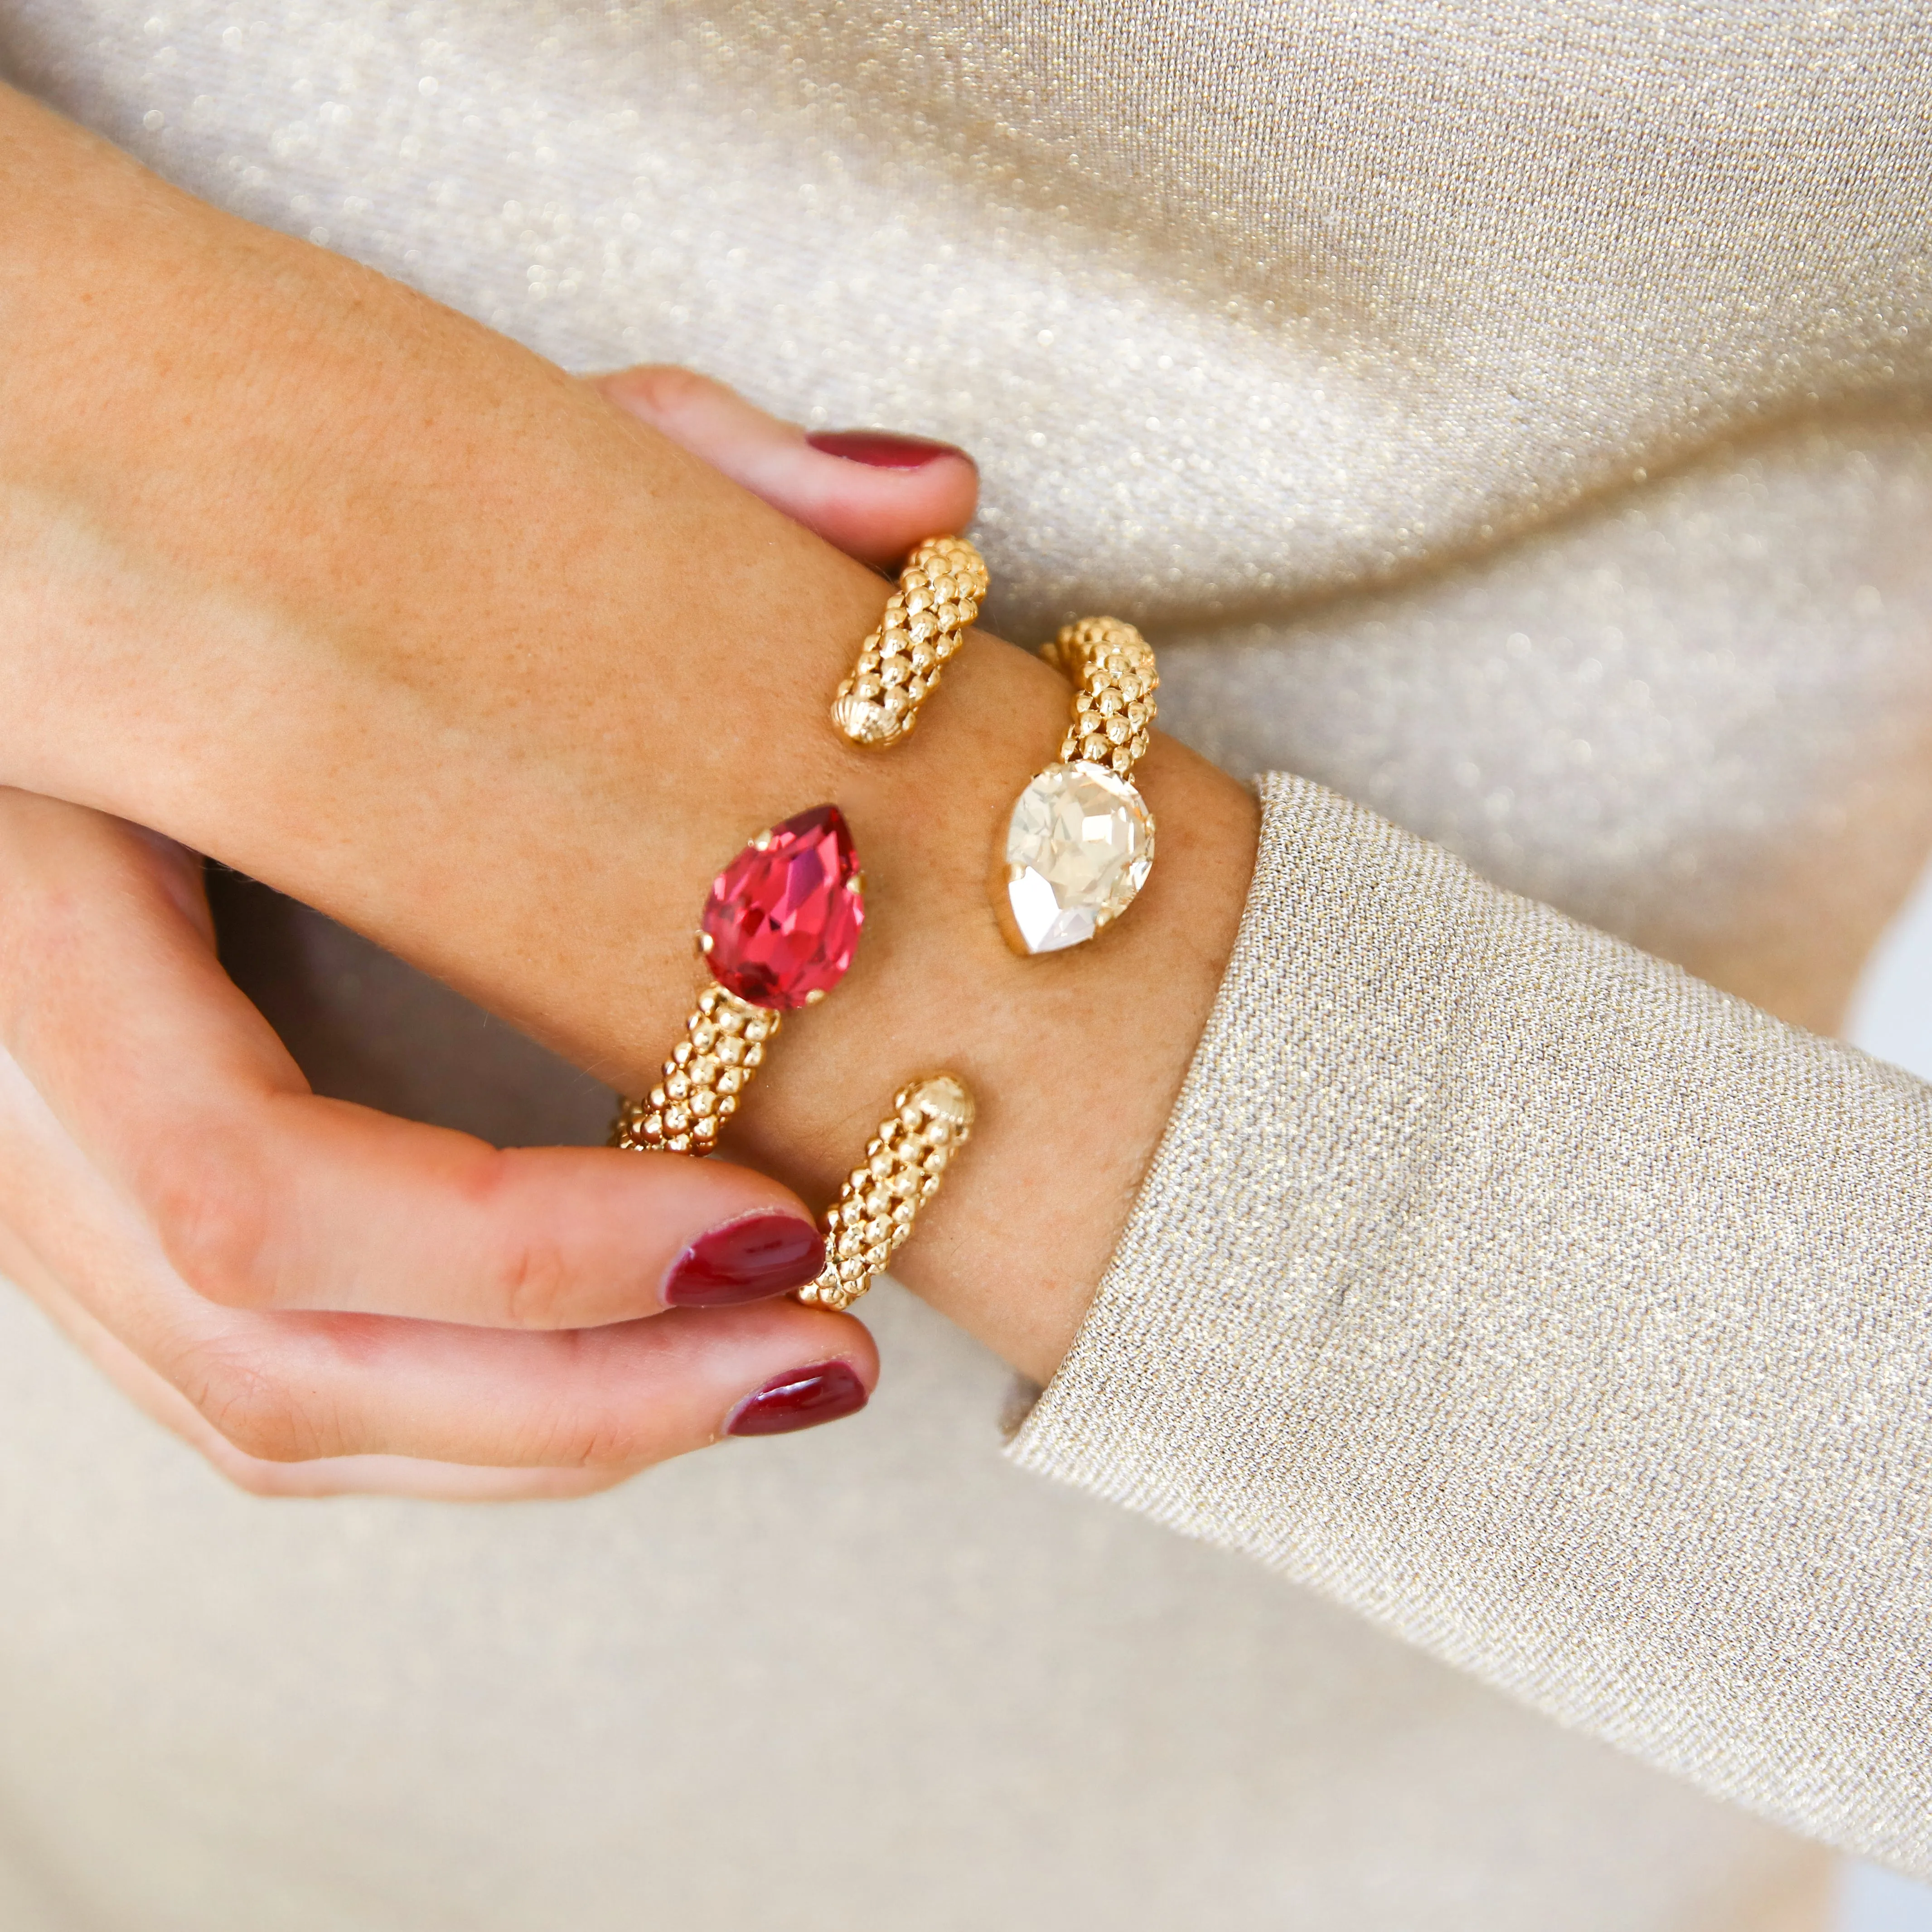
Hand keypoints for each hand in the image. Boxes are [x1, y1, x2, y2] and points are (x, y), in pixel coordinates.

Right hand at [0, 87, 1258, 1451]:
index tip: (772, 1217)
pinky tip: (633, 1375)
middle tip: (822, 1359)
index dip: (522, 1249)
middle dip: (574, 1403)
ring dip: (540, 1443)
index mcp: (36, 887)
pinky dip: (461, 1420)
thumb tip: (936, 490)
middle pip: (263, 1362)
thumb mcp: (415, 453)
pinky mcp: (75, 1211)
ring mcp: (18, 1169)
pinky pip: (250, 1394)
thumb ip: (671, 457)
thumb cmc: (216, 499)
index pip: (249, 1176)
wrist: (29, 529)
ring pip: (260, 1418)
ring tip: (772, 1381)